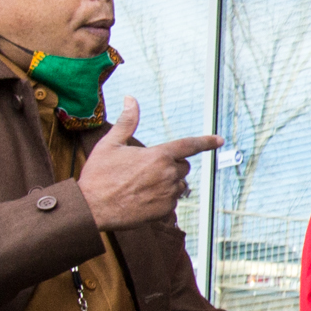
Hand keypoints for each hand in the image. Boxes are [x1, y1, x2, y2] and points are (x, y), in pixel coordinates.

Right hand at [79, 98, 222, 230]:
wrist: (91, 208)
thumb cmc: (98, 175)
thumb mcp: (110, 144)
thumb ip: (127, 122)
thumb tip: (130, 99)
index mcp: (158, 155)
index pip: (189, 145)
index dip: (206, 142)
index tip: (219, 140)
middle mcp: (168, 174)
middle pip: (183, 167)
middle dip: (171, 166)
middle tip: (145, 170)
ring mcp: (168, 194)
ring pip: (179, 185)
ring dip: (168, 184)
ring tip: (142, 186)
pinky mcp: (164, 211)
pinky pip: (172, 202)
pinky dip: (162, 199)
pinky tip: (143, 199)